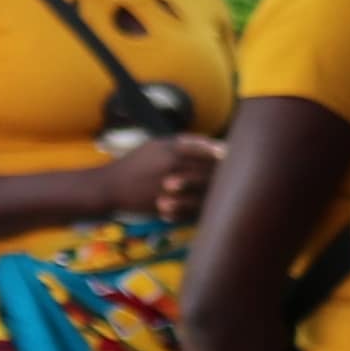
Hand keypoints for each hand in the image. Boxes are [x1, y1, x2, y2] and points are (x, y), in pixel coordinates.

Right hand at [102, 131, 224, 222]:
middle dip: (224, 171)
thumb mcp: (155, 145)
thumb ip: (183, 142)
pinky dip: (206, 205)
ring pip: (204, 190)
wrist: (111, 187)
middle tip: (238, 171)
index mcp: (169, 151)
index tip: (230, 152)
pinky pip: (194, 207)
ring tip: (230, 188)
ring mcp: (171, 189)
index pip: (203, 149)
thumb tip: (212, 143)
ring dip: (218, 189)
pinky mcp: (169, 206)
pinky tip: (216, 203)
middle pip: (208, 170)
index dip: (219, 151)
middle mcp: (172, 168)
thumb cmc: (136, 163)